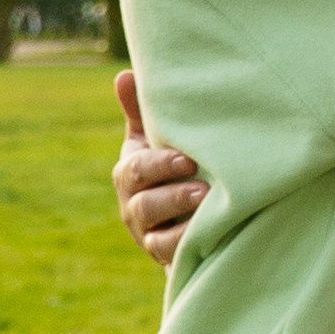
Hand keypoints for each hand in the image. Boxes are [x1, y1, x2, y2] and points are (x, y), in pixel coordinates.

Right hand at [112, 67, 207, 265]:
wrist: (199, 211)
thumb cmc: (179, 164)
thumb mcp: (161, 138)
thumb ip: (144, 112)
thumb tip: (124, 75)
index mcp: (132, 173)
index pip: (135, 169)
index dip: (158, 166)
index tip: (187, 160)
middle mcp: (135, 206)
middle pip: (143, 204)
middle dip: (171, 196)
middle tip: (203, 189)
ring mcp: (150, 235)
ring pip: (156, 236)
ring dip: (182, 225)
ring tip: (209, 210)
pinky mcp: (168, 258)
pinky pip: (172, 258)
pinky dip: (189, 247)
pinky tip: (210, 236)